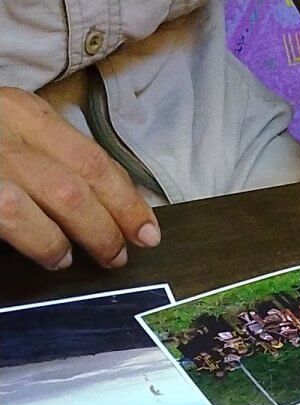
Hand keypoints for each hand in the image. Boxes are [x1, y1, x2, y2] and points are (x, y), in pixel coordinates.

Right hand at [0, 87, 160, 269]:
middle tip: (120, 257)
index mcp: (27, 114)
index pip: (94, 161)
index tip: (149, 232)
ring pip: (48, 203)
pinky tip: (51, 256)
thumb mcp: (15, 136)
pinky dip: (40, 242)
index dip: (128, 201)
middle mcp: (6, 132)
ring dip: (74, 240)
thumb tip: (108, 208)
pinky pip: (12, 218)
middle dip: (110, 228)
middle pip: (78, 187)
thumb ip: (53, 161)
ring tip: (79, 259)